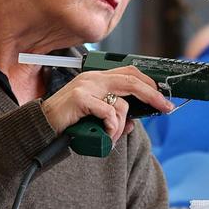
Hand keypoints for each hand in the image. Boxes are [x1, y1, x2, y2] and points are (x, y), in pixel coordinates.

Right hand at [41, 65, 173, 142]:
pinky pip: (108, 113)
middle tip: (166, 107)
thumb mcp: (96, 116)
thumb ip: (113, 115)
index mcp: (98, 78)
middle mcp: (93, 78)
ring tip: (112, 137)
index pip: (129, 71)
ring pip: (121, 104)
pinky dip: (111, 128)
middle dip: (153, 95)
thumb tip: (133, 122)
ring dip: (121, 126)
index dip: (149, 81)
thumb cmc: (69, 121)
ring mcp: (87, 86)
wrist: (43, 126)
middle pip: (132, 80)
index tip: (162, 96)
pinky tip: (105, 135)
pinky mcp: (80, 98)